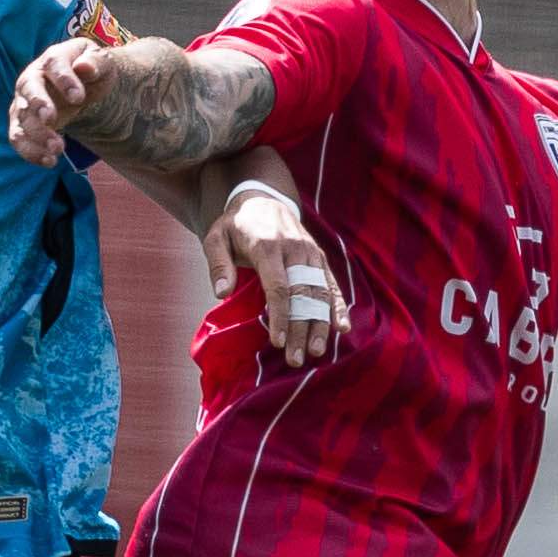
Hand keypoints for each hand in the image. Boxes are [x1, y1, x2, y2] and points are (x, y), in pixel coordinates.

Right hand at [8, 39, 112, 163]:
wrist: (83, 89)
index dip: (64, 81)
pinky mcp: (23, 124)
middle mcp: (33, 78)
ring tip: (58, 149)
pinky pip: (19, 139)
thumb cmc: (92, 72)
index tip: (79, 98)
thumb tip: (84, 67)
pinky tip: (50, 161)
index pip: (54, 64)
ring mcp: (25, 102)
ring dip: (37, 134)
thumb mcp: (103, 64)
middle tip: (51, 119)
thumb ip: (96, 63)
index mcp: (53, 59)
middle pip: (29, 88)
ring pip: (22, 117)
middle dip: (38, 104)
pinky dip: (30, 152)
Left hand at [205, 181, 346, 367]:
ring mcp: (311, 254)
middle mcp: (295, 250)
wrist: (263, 198)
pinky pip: (331, 284)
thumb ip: (218, 264)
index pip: (278, 286)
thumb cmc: (235, 225)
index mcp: (268, 246)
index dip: (279, 315)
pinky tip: (342, 328)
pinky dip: (338, 306)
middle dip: (300, 328)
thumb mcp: (215, 237)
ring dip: (320, 323)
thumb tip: (221, 294)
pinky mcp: (319, 258)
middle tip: (297, 358)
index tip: (277, 341)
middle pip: (302, 294)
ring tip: (318, 351)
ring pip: (319, 292)